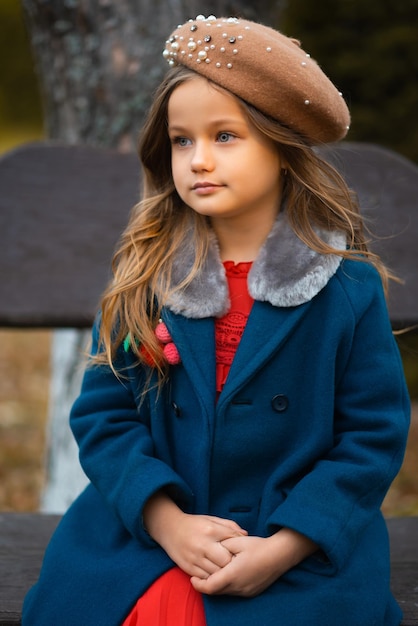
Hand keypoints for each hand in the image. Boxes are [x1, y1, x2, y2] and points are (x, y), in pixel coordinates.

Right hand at [163, 513, 247, 578]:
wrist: (169, 528)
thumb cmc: (194, 524)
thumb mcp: (212, 519)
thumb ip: (229, 526)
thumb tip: (245, 535)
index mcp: (210, 530)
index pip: (232, 543)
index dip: (240, 549)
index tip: (242, 551)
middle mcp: (202, 544)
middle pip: (225, 561)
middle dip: (233, 563)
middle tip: (237, 564)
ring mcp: (194, 557)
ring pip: (216, 573)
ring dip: (223, 573)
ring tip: (227, 570)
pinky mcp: (187, 567)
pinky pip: (205, 578)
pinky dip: (212, 578)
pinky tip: (215, 573)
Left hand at [191, 529, 316, 596]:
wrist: (280, 555)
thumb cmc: (258, 546)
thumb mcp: (237, 541)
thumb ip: (221, 546)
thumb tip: (211, 549)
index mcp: (233, 574)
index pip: (210, 587)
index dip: (198, 585)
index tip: (192, 578)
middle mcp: (239, 587)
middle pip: (216, 591)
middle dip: (206, 584)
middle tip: (198, 575)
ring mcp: (246, 591)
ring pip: (225, 592)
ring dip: (217, 585)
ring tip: (212, 573)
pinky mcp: (251, 592)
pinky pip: (234, 591)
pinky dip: (227, 585)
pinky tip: (227, 575)